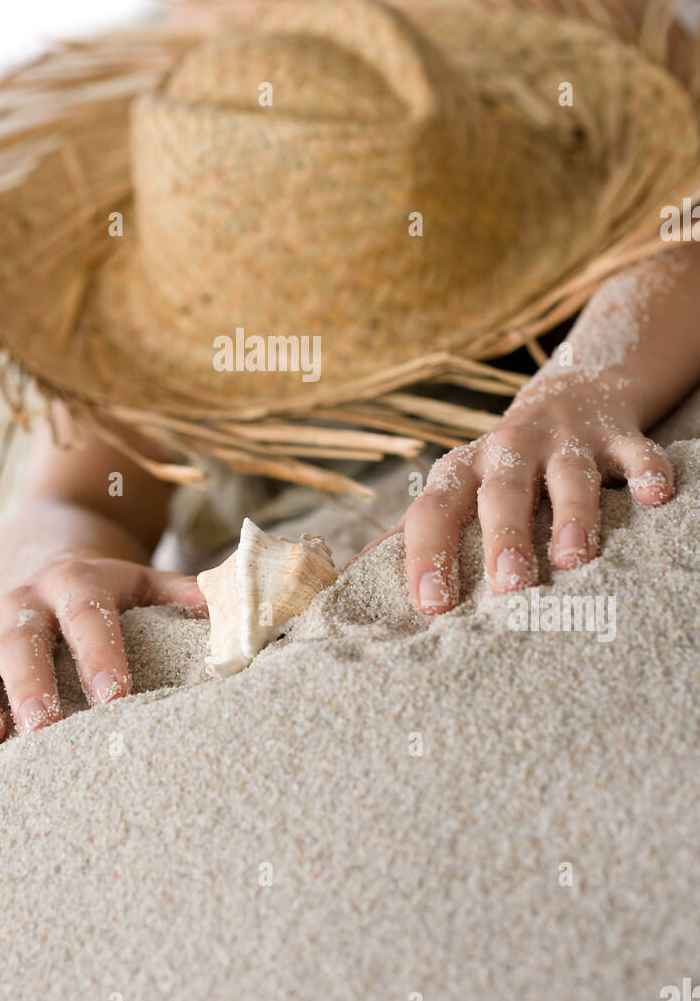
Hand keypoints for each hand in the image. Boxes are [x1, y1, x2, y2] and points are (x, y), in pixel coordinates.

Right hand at [0, 557, 205, 750]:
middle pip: (23, 640)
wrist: (42, 552)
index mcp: (77, 583)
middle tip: (43, 729)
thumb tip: (231, 607)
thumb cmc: (106, 586)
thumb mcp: (141, 579)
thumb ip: (183, 594)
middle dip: (31, 684)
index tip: (116, 695)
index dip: (102, 652)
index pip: (90, 615)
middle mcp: (25, 604)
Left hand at [373, 377, 672, 613]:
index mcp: (460, 472)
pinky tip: (657, 497)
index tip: (431, 604)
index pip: (434, 511)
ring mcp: (564, 441)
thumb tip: (343, 582)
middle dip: (503, 536)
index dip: (429, 555)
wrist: (571, 395)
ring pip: (567, 474)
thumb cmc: (499, 468)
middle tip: (510, 586)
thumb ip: (412, 536)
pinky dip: (647, 471)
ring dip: (571, 512)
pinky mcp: (617, 434)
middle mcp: (507, 452)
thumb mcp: (454, 492)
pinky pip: (635, 450)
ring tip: (574, 558)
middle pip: (500, 491)